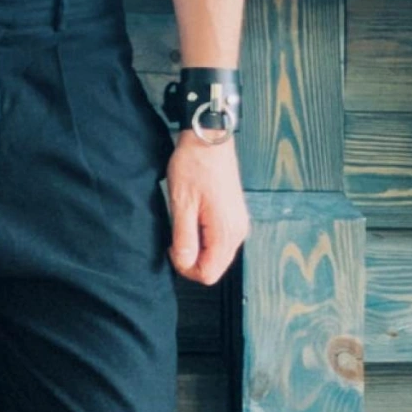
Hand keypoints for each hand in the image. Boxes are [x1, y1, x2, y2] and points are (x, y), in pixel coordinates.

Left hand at [164, 129, 249, 284]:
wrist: (209, 138)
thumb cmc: (194, 165)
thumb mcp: (182, 204)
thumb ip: (184, 239)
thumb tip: (184, 264)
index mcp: (226, 232)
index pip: (208, 273)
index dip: (186, 268)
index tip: (172, 248)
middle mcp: (238, 232)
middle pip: (215, 267)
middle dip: (193, 260)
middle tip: (176, 237)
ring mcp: (238, 223)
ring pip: (218, 254)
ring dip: (199, 248)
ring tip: (185, 223)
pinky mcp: (234, 215)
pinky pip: (220, 239)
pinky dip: (205, 237)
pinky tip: (194, 218)